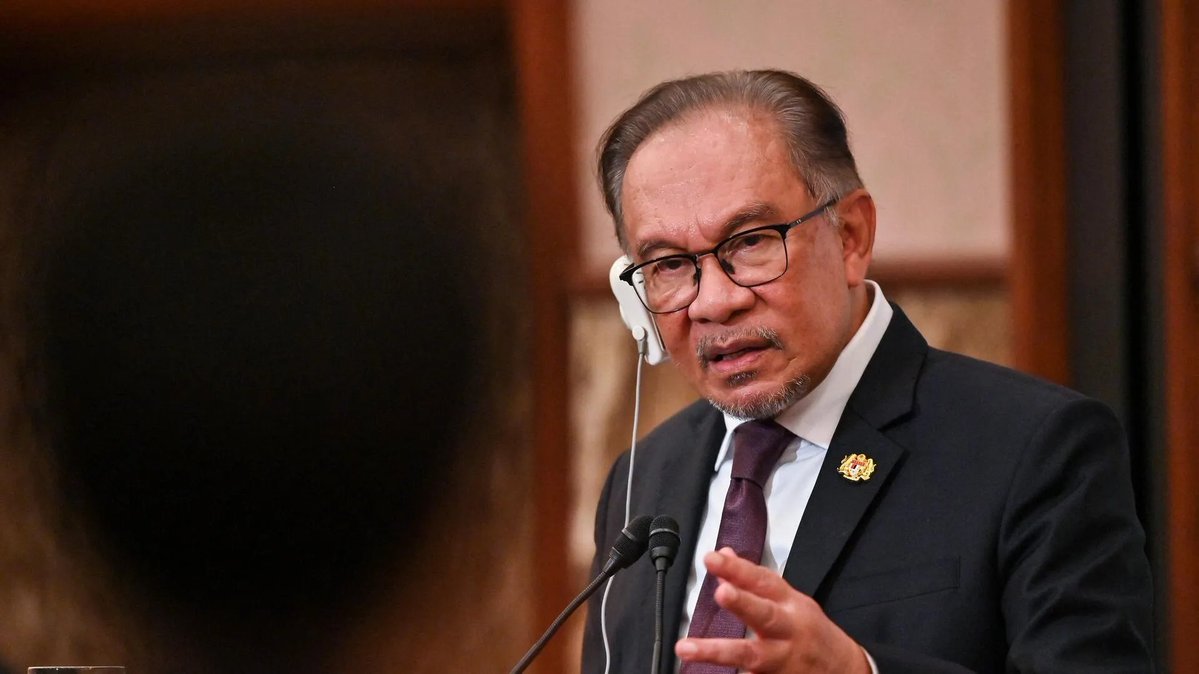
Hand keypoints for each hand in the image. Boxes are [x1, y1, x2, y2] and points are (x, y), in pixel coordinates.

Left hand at [675, 548, 870, 672]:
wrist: (844, 670)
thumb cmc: (810, 630)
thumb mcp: (787, 600)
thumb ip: (753, 581)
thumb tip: (723, 556)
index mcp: (789, 604)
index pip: (762, 581)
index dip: (737, 568)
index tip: (712, 558)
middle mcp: (787, 630)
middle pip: (764, 615)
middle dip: (742, 603)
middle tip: (720, 592)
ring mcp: (783, 660)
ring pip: (751, 655)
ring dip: (717, 652)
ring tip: (686, 647)